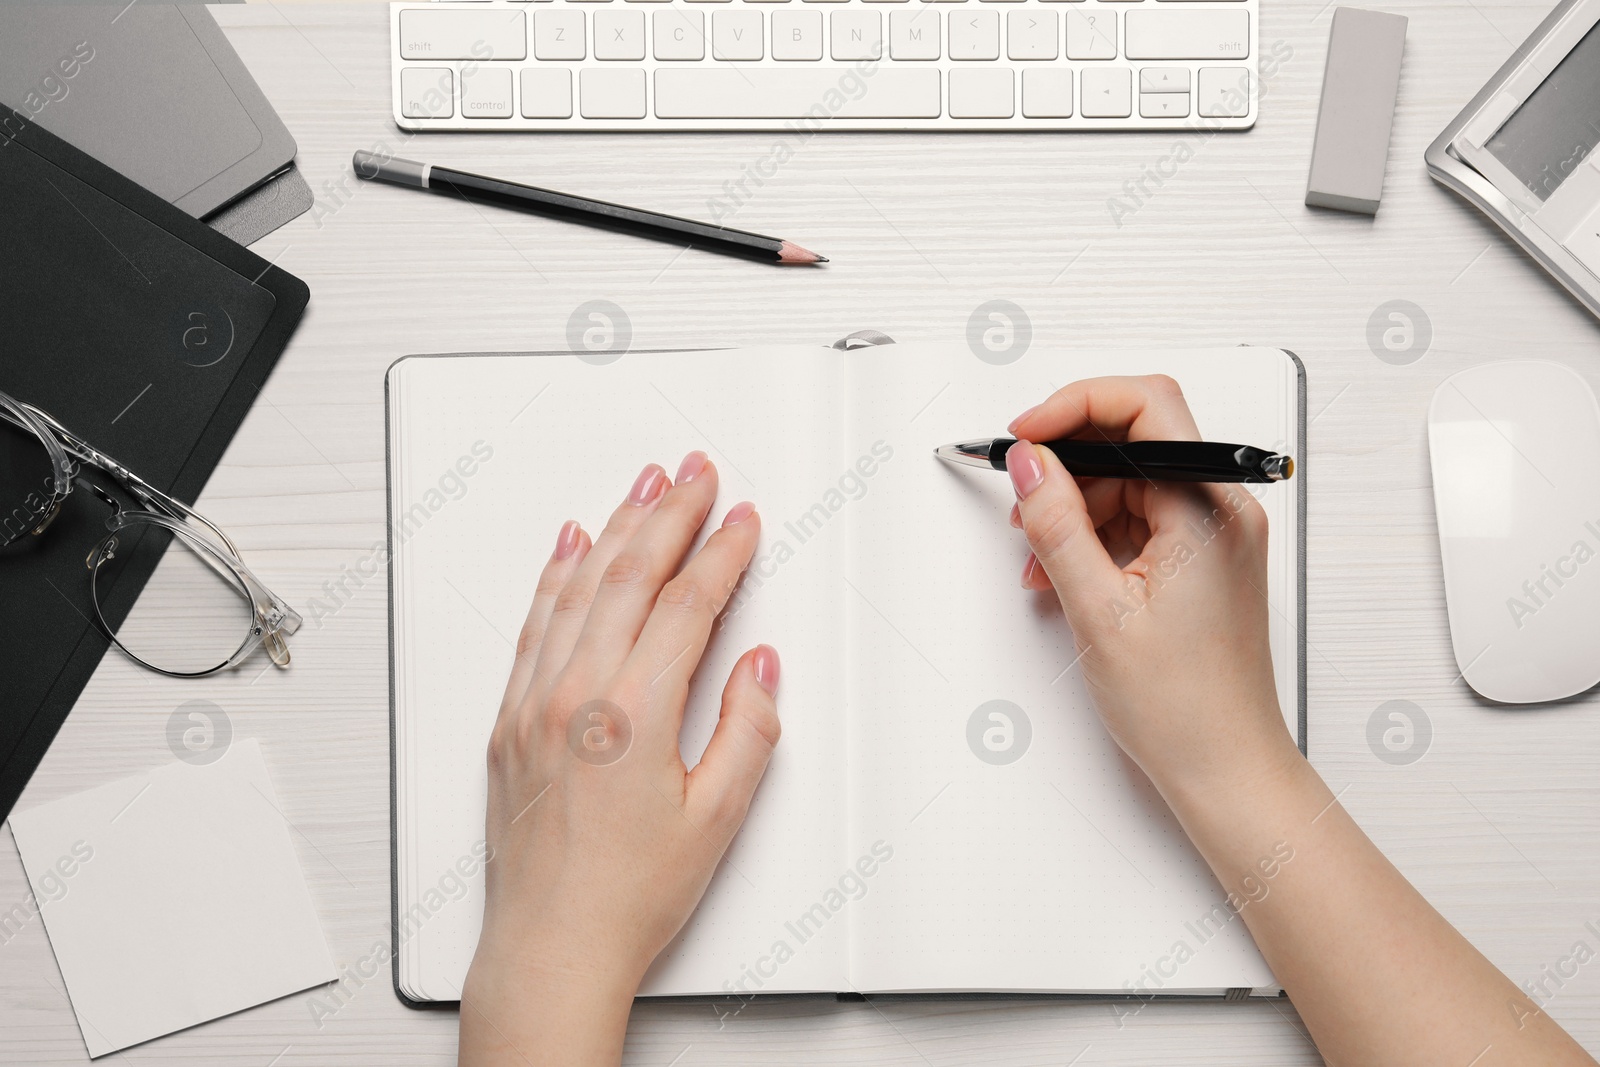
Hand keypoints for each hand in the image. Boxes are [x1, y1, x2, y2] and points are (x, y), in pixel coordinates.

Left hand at [459, 452, 780, 1066]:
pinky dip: (555, 577)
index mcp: (630, 716)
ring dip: (615, 528)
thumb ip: (745, 733)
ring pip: (577, 589)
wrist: (551, 946)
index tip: (740, 522)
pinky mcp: (509, 721)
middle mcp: (573, 697)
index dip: (720, 555)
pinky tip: (570, 546)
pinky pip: (533, 625)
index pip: (684, 607)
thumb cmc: (627, 896)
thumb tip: (756, 668)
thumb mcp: (716, 820)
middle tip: (696, 473)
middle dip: (668, 515)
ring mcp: (533, 704)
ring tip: (642, 485)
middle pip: (628, 578)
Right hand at [1006, 375, 1297, 796]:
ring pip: (1133, 480)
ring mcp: (1217, 533)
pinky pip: (1143, 517)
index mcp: (1208, 509)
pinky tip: (1067, 572)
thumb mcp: (1098, 610)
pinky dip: (1098, 535)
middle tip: (1023, 501)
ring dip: (1078, 506)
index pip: (1145, 405)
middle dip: (1069, 463)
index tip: (1026, 436)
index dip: (1074, 406)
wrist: (1227, 767)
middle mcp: (1223, 509)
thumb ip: (1059, 524)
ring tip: (1041, 558)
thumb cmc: (1184, 707)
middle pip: (1135, 439)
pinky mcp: (1205, 558)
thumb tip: (1029, 464)